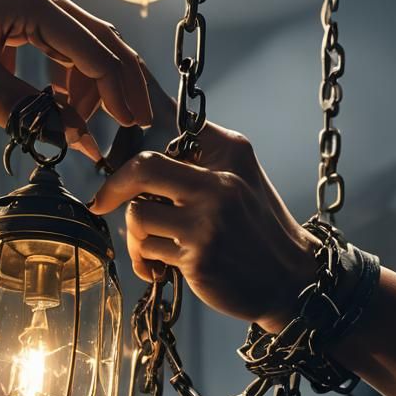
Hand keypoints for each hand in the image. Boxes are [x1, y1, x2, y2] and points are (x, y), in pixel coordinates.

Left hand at [0, 0, 152, 160]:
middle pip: (100, 38)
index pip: (92, 50)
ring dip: (92, 82)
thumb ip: (28, 111)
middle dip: (121, 83)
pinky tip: (60, 101)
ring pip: (84, 39)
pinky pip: (61, 38)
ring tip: (81, 123)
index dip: (115, 91)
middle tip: (136, 123)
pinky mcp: (21, 2)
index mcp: (30, 1)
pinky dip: (69, 71)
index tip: (130, 126)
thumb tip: (76, 140)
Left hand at [89, 133, 317, 331]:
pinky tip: (157, 268)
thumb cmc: (258, 228)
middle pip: (143, 167)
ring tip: (151, 248)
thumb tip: (150, 131)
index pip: (174, 122)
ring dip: (134, 236)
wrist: (292, 280)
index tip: (112, 125)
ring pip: (138, 215)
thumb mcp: (243, 176)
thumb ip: (204, 153)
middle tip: (103, 200)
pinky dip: (143, 261)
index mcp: (228, 155)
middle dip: (114, 186)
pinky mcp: (197, 257)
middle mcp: (219, 183)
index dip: (136, 115)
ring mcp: (208, 221)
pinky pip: (146, 250)